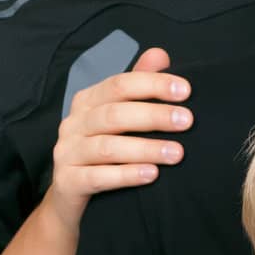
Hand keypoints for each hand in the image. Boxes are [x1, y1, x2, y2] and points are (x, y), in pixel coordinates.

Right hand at [47, 47, 192, 230]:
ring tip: (176, 153)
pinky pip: (97, 177)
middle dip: (153, 116)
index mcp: (87, 102)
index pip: (119, 85)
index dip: (152, 84)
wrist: (69, 199)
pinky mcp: (67, 182)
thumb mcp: (118, 118)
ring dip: (145, 148)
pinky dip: (126, 175)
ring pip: (107, 147)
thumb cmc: (101, 154)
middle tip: (187, 121)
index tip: (186, 91)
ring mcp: (67, 153)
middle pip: (114, 114)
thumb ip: (138, 87)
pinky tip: (152, 175)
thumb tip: (159, 55)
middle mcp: (73, 123)